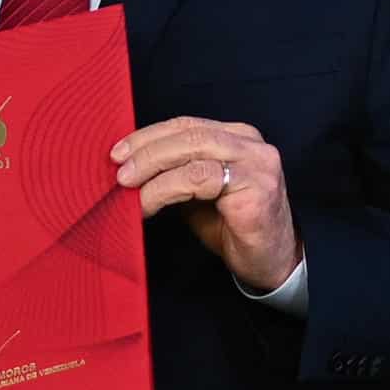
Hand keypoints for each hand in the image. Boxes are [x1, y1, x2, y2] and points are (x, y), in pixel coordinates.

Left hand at [112, 117, 300, 290]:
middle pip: (187, 133)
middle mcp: (251, 144)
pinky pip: (200, 179)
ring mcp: (257, 164)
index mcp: (237, 137)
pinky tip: (149, 201)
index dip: (148, 135)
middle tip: (118, 170)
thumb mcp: (196, 194)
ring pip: (193, 150)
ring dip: (152, 167)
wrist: (271, 264)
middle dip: (146, 150)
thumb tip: (128, 166)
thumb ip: (173, 173)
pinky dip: (166, 188)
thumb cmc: (232, 228)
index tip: (118, 151)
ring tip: (127, 185)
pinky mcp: (258, 188)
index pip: (186, 125)